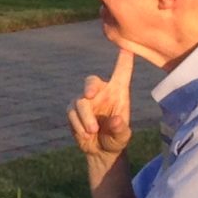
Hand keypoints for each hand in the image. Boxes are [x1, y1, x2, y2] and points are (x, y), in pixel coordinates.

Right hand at [68, 45, 133, 168]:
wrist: (100, 150)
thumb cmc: (116, 139)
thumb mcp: (122, 137)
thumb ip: (120, 129)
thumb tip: (115, 120)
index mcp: (118, 93)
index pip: (121, 73)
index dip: (123, 60)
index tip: (126, 47)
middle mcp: (100, 93)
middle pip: (91, 81)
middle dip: (89, 87)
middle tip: (89, 96)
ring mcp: (84, 100)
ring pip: (80, 102)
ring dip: (85, 117)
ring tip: (92, 131)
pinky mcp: (73, 110)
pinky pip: (71, 113)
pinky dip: (78, 125)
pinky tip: (85, 135)